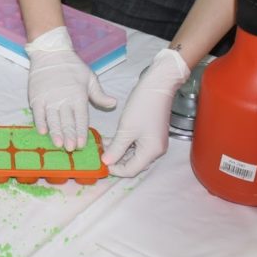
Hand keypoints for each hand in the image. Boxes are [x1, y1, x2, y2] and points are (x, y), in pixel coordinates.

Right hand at [25, 26, 116, 149]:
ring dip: (55, 132)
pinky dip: (40, 122)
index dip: (81, 132)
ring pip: (52, 119)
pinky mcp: (36, 97)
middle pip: (67, 121)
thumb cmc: (72, 66)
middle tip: (70, 149)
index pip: (80, 118)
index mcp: (78, 96)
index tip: (82, 144)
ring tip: (58, 144)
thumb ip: (99, 94)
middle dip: (69, 136)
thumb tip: (113, 104)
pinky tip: (42, 132)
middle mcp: (63, 99)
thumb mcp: (89, 78)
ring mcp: (48, 99)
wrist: (50, 53)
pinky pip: (38, 113)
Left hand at [101, 48, 189, 176]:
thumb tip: (106, 163)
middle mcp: (155, 150)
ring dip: (118, 151)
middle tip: (99, 155)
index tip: (100, 163)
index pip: (131, 170)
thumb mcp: (126, 129)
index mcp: (151, 152)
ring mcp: (154, 142)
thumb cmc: (142, 107)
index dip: (115, 169)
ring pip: (133, 153)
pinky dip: (123, 143)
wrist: (157, 86)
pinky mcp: (151, 134)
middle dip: (116, 160)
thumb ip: (116, 148)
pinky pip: (136, 144)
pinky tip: (110, 139)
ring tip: (101, 146)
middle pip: (133, 163)